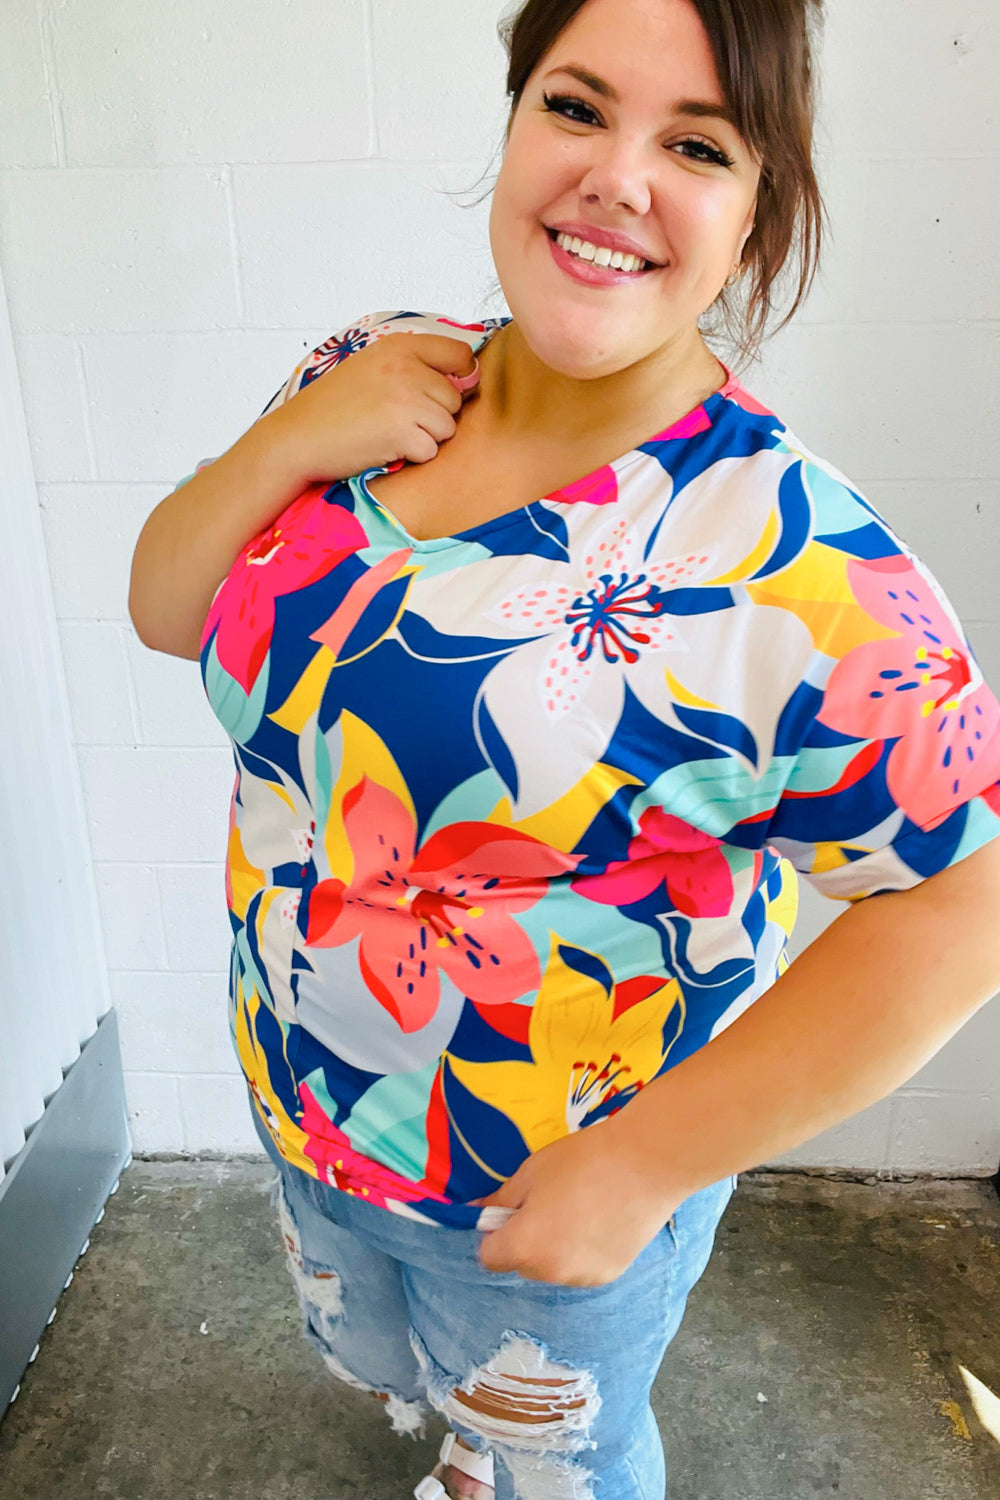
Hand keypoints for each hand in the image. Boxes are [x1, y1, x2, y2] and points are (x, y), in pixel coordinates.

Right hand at [265, 331, 480, 483]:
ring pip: (447, 427)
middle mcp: (405, 368)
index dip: (460, 376)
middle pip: (455, 398)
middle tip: (399, 419)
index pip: (459, 353)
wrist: (298, 437)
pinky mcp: (402, 432)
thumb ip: (414, 365)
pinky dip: (411, 457)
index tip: (441, 391)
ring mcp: (405, 399)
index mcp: (399, 346)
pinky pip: (430, 451)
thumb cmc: (333, 407)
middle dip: (435, 414)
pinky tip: (384, 447)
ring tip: (389, 433)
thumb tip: (468, 376)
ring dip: (424, 437)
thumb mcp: (371, 367)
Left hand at [472, 1120, 682, 1286]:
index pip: (489, 1257)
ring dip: (553, 1248)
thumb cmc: (583, 1160)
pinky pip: (579, 1268)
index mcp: (526, 1247)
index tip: (511, 1211)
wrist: (646, 1163)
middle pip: (521, 1264)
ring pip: (552, 1268)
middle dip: (525, 1239)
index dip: (494, 1233)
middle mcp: (551, 1272)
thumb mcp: (531, 1172)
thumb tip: (477, 1212)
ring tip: (578, 1210)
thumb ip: (500, 1199)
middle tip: (547, 1204)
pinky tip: (599, 1221)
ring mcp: (583, 1278)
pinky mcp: (609, 1275)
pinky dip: (580, 1251)